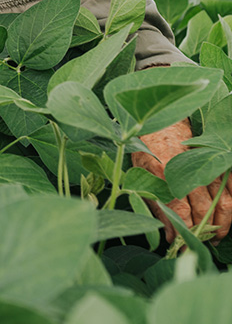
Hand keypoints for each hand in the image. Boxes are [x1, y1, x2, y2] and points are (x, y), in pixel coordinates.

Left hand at [132, 119, 231, 243]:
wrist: (158, 115)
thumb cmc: (146, 145)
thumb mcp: (140, 171)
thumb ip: (154, 203)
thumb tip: (168, 235)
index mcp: (163, 173)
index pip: (181, 213)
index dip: (184, 234)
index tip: (183, 248)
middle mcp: (186, 169)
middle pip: (204, 210)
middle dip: (205, 232)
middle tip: (204, 244)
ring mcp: (205, 163)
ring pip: (223, 201)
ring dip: (224, 223)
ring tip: (217, 236)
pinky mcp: (216, 157)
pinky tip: (229, 215)